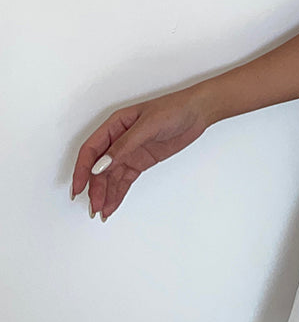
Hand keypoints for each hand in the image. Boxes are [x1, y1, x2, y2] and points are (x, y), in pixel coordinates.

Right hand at [70, 86, 214, 220]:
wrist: (197, 113)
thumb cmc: (174, 109)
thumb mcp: (148, 126)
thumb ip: (124, 146)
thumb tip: (102, 165)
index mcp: (114, 125)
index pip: (91, 150)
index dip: (82, 170)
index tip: (78, 188)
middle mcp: (118, 140)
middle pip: (99, 168)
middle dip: (95, 188)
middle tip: (95, 207)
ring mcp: (129, 152)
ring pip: (111, 177)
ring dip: (105, 194)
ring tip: (102, 212)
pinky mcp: (140, 161)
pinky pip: (124, 180)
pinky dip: (118, 193)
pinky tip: (112, 205)